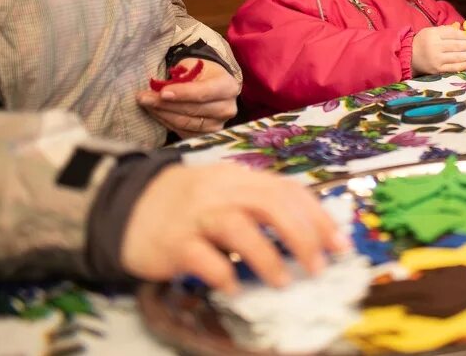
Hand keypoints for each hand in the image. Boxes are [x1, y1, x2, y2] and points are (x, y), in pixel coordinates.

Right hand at [119, 162, 348, 291]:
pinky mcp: (172, 243)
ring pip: (238, 227)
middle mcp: (221, 191)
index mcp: (240, 178)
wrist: (125, 205)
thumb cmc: (188, 205)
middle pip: (270, 205)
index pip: (288, 191)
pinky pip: (201, 257)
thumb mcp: (226, 193)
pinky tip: (234, 287)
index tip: (340, 245)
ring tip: (283, 281)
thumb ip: (261, 206)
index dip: (319, 218)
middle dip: (302, 236)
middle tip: (319, 266)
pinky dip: (222, 272)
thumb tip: (310, 235)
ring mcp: (196, 216)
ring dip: (267, 256)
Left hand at [137, 58, 240, 137]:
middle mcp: (227, 108)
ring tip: (146, 104)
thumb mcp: (193, 65)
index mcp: (228, 86)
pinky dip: (167, 122)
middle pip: (192, 110)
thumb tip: (162, 88)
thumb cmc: (201, 72)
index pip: (203, 93)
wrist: (211, 83)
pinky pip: (182, 132)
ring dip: (162, 114)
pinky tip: (156, 113)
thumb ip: (181, 76)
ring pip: (185, 123)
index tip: (162, 93)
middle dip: (165, 104)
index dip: (182, 94)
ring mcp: (218, 125)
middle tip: (143, 97)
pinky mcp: (207, 135)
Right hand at [411, 26, 465, 74]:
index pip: (452, 34)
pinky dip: (462, 66)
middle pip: (456, 46)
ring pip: (456, 57)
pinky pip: (452, 68)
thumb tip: (462, 29)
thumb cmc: (423, 42)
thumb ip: (445, 30)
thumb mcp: (431, 31)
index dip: (464, 36)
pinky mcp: (437, 69)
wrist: (409, 56)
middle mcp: (434, 46)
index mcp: (433, 34)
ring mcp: (436, 59)